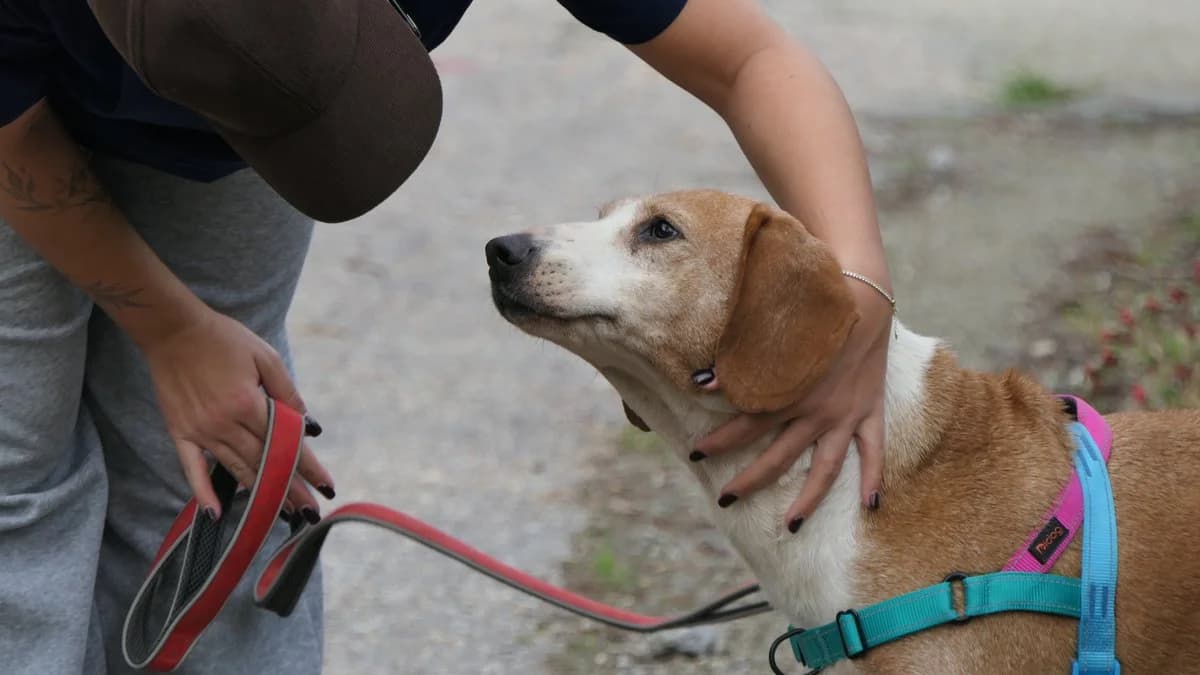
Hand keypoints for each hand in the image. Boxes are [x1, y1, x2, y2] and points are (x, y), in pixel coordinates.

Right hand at [141, 306, 334, 522]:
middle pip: (265, 464)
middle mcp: (224, 423)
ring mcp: (200, 431)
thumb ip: (287, 392)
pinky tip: (216, 514)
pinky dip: (203, 492)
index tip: (328, 487)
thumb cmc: (224, 339)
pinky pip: (191, 469)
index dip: (309, 468)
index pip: (287, 444)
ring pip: (236, 469)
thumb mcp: (266, 357)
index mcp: (249, 403)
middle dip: (290, 489)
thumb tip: (308, 426)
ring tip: (281, 515)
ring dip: (259, 495)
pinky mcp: (179, 432)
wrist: (173, 329)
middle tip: (310, 512)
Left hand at [692, 282, 891, 529]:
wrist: (862, 295)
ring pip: (824, 468)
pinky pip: (873, 451)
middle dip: (749, 481)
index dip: (718, 442)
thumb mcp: (770, 331)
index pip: (744, 425)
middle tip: (725, 500)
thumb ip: (738, 359)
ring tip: (790, 526)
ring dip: (807, 499)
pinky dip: (873, 477)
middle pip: (777, 457)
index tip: (696, 455)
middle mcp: (815, 411)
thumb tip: (700, 382)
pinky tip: (871, 506)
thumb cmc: (809, 309)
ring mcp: (845, 415)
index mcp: (787, 392)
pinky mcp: (869, 410)